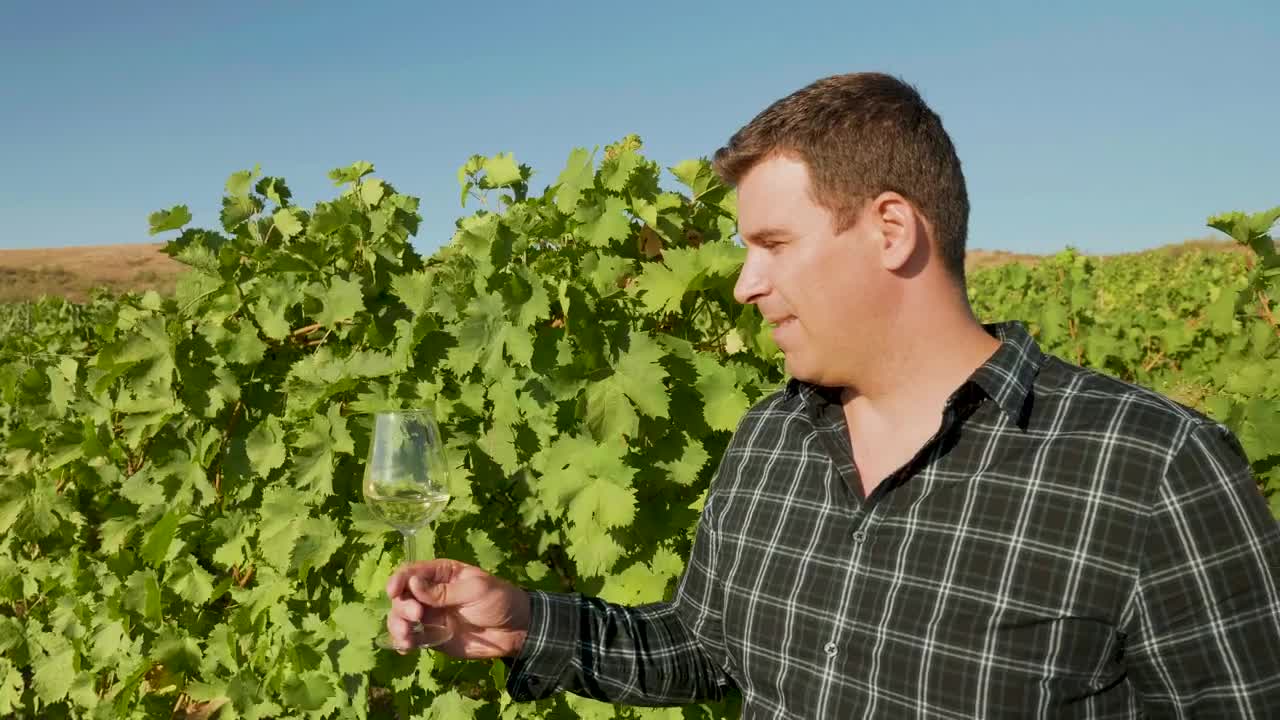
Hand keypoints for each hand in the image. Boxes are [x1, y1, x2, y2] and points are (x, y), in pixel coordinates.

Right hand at [385, 559, 530, 658]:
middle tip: (417, 616)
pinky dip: (403, 642)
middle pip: (402, 596)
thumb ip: (445, 591)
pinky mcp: (432, 637)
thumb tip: (413, 584)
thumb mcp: (476, 590)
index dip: (399, 580)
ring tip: (407, 637)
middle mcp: (430, 593)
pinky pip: (411, 638)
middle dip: (402, 606)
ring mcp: (430, 616)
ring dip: (397, 625)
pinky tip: (405, 647)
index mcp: (442, 574)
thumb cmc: (499, 600)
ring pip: (401, 617)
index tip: (394, 591)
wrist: (515, 630)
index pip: (413, 572)